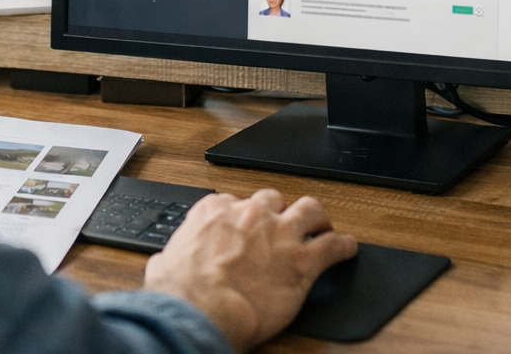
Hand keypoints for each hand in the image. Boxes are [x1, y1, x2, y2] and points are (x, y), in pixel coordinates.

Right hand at [143, 189, 356, 351]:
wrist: (203, 312)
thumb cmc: (182, 293)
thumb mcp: (164, 265)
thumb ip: (171, 257)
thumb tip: (165, 263)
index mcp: (215, 212)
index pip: (235, 202)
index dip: (244, 217)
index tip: (246, 229)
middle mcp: (249, 214)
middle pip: (274, 199)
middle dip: (280, 211)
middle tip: (284, 226)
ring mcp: (279, 234)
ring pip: (310, 209)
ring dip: (317, 218)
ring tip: (322, 228)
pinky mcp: (303, 261)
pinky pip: (334, 245)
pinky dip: (343, 246)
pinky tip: (347, 249)